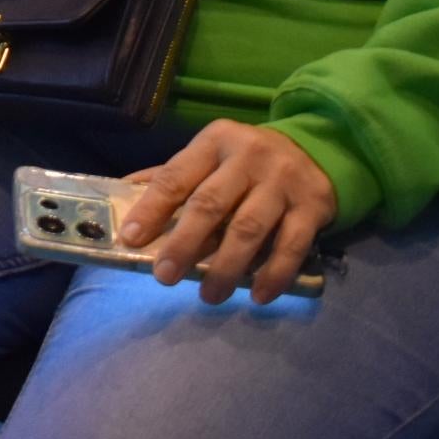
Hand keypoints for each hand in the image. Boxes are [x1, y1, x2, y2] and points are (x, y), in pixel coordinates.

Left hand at [119, 120, 337, 304]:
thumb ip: (171, 177)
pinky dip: (274, 273)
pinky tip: (258, 296)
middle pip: (210, 204)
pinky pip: (292, 245)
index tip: (131, 238)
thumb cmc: (245, 161)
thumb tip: (121, 199)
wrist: (317, 150)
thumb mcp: (209, 156)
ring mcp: (284, 181)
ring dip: (226, 267)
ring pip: (249, 229)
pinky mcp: (314, 206)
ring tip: (208, 296)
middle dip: (184, 243)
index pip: (176, 177)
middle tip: (164, 276)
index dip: (152, 209)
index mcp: (214, 141)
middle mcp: (249, 157)